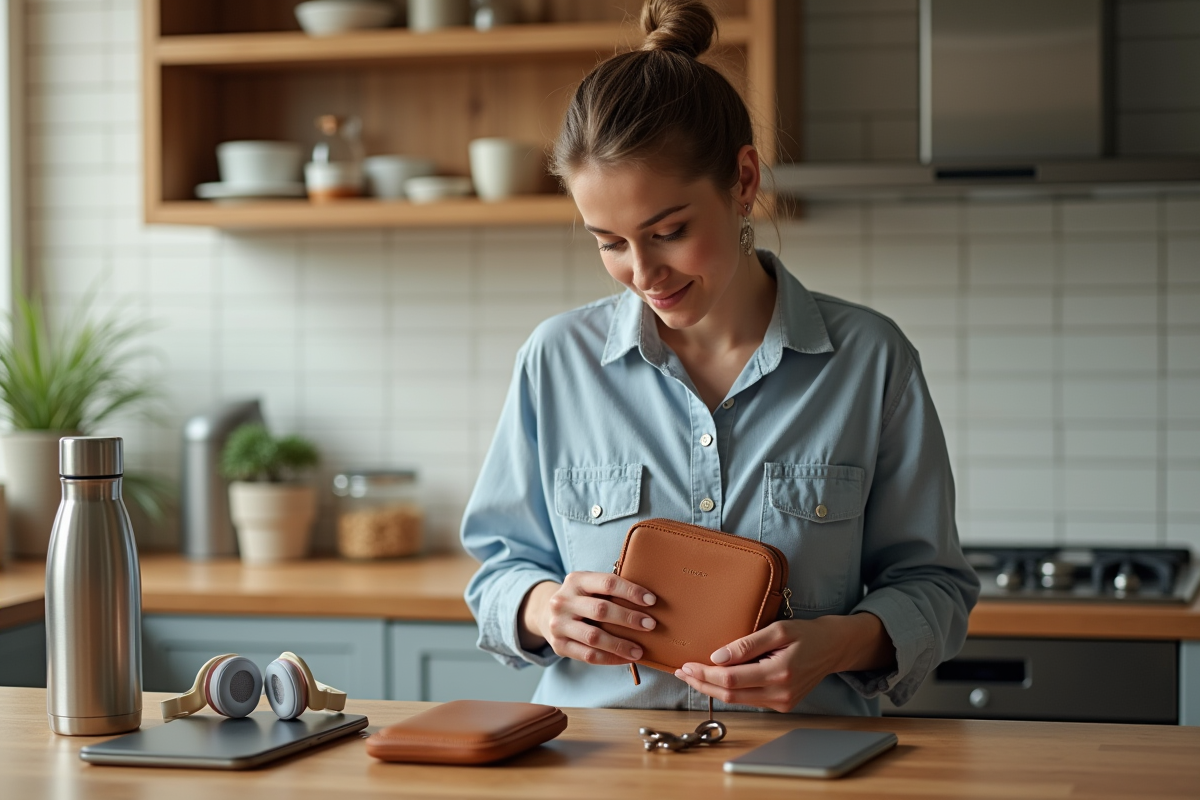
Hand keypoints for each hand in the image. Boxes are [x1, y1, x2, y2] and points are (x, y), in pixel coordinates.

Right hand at [519, 572, 657, 665]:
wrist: (545, 614)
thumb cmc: (580, 599)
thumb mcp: (589, 586)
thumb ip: (610, 591)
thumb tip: (649, 602)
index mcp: (576, 580)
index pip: (607, 583)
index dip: (631, 591)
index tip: (651, 600)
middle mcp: (563, 601)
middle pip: (601, 610)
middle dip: (629, 618)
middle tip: (650, 625)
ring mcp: (558, 624)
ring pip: (594, 637)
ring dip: (620, 644)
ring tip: (639, 650)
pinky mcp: (559, 645)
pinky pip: (588, 655)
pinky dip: (610, 658)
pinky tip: (625, 659)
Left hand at [673, 613, 892, 712]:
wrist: (833, 648)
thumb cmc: (807, 633)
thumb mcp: (778, 629)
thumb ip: (747, 644)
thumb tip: (716, 657)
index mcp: (780, 672)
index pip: (731, 680)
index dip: (705, 674)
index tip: (686, 665)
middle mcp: (781, 693)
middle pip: (730, 695)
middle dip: (702, 684)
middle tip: (681, 672)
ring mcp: (782, 702)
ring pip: (737, 701)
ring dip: (712, 689)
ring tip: (691, 676)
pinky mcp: (782, 705)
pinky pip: (748, 700)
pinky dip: (728, 691)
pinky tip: (714, 680)